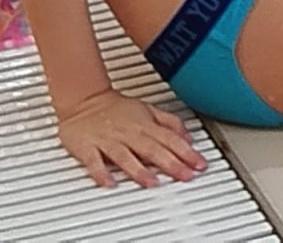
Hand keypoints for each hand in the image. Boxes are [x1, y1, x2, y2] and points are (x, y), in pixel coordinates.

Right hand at [56, 90, 206, 187]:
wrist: (84, 99)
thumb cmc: (116, 108)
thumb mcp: (148, 109)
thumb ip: (169, 123)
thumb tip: (187, 137)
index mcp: (144, 125)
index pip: (170, 140)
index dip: (187, 152)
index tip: (199, 164)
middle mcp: (129, 133)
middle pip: (153, 149)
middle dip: (171, 163)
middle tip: (185, 176)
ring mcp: (108, 140)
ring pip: (126, 156)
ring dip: (139, 170)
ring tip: (152, 183)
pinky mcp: (88, 147)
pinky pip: (94, 162)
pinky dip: (101, 172)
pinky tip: (109, 183)